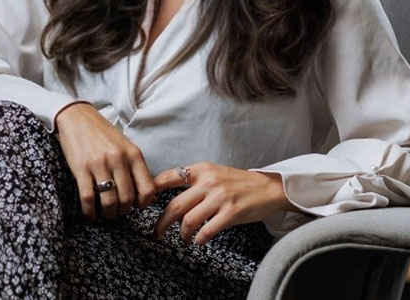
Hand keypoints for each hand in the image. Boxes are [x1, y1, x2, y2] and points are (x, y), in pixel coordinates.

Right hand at [55, 103, 156, 222]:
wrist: (77, 117)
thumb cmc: (103, 134)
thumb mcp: (125, 146)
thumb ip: (136, 168)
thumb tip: (148, 195)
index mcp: (133, 153)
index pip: (147, 188)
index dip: (143, 203)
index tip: (136, 206)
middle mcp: (119, 159)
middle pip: (127, 198)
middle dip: (123, 211)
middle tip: (118, 211)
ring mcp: (100, 164)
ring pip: (109, 201)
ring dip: (108, 214)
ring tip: (105, 214)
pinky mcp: (81, 168)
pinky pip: (88, 198)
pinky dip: (90, 212)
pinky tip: (90, 215)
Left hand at [151, 162, 294, 245]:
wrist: (267, 188)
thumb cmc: (239, 183)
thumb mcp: (215, 173)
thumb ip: (195, 182)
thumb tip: (171, 199)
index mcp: (202, 169)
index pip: (169, 176)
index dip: (152, 190)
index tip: (142, 202)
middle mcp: (209, 181)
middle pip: (175, 205)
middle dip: (161, 223)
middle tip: (156, 233)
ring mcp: (220, 197)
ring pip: (188, 220)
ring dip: (182, 234)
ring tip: (184, 239)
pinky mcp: (231, 212)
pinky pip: (206, 230)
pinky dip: (199, 238)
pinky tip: (199, 239)